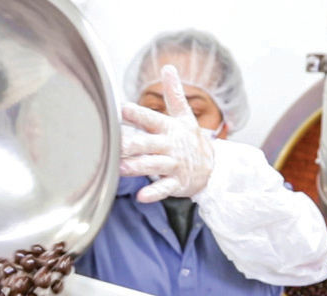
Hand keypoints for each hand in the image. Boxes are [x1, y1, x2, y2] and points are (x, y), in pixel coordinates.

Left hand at [119, 65, 213, 202]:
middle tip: (114, 143)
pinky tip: (141, 196)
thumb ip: (174, 94)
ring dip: (138, 167)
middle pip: (148, 144)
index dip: (138, 114)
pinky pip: (164, 188)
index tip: (122, 109)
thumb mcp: (185, 116)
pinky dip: (154, 193)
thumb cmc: (191, 140)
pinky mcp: (176, 183)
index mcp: (169, 128)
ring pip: (153, 166)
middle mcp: (170, 146)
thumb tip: (168, 67)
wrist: (213, 168)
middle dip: (131, 144)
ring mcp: (173, 165)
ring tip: (121, 168)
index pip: (152, 119)